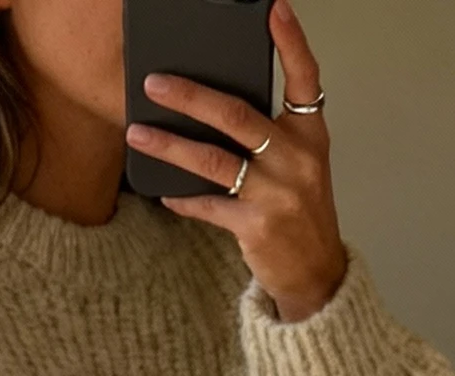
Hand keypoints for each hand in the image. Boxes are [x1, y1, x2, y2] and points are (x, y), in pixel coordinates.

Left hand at [126, 0, 346, 323]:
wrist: (316, 272)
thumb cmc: (301, 212)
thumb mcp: (300, 164)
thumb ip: (271, 134)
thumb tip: (214, 109)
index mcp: (311, 134)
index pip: (304, 77)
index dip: (290, 41)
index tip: (273, 8)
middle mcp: (296, 159)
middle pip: (238, 115)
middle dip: (190, 97)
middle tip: (156, 83)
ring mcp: (277, 194)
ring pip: (213, 160)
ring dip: (170, 146)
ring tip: (138, 132)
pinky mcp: (256, 226)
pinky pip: (208, 205)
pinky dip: (183, 198)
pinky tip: (164, 192)